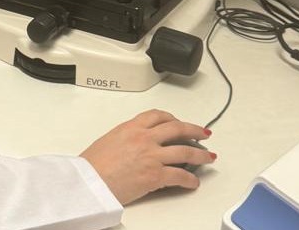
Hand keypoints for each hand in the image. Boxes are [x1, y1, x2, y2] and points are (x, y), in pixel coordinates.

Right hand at [79, 109, 214, 204]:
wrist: (90, 181)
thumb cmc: (93, 164)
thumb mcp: (109, 140)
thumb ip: (126, 137)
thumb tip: (135, 143)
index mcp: (132, 127)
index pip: (158, 116)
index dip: (172, 118)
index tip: (178, 121)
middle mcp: (145, 138)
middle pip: (178, 129)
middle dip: (195, 130)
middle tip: (203, 133)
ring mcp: (153, 156)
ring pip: (186, 151)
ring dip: (201, 155)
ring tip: (209, 157)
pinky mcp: (156, 176)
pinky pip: (180, 176)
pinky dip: (190, 180)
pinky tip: (193, 182)